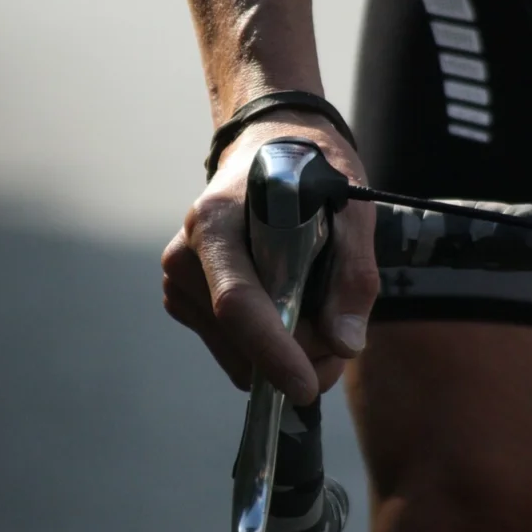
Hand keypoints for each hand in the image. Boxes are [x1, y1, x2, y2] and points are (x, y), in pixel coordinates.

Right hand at [162, 112, 379, 404]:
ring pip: (236, 355)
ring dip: (284, 353)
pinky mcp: (181, 298)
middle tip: (341, 335)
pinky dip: (265, 346)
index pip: (237, 302)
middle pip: (240, 340)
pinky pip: (229, 349)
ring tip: (314, 309)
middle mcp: (185, 253)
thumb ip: (352, 274)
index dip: (271, 352)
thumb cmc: (309, 168)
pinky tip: (284, 303)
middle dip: (298, 356)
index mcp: (217, 222)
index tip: (305, 387)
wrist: (266, 143)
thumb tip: (344, 344)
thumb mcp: (350, 207)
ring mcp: (179, 278)